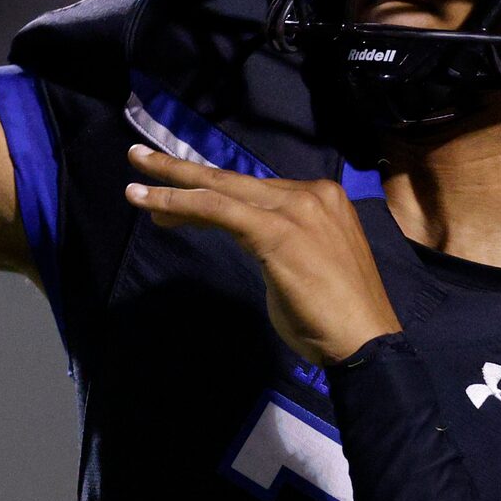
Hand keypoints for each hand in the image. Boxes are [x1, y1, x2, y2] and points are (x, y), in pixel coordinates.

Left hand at [125, 144, 402, 364]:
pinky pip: (218, 209)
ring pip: (220, 189)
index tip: (172, 199)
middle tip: (140, 159)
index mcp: (321, 198)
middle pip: (232, 179)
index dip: (208, 191)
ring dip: (171, 185)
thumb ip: (278, 242)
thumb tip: (247, 236)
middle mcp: (310, 194)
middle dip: (181, 171)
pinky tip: (151, 205)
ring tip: (134, 184)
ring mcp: (295, 208)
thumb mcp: (304, 265)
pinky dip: (180, 203)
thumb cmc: (334, 318)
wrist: (366, 342)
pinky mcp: (276, 230)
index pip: (252, 189)